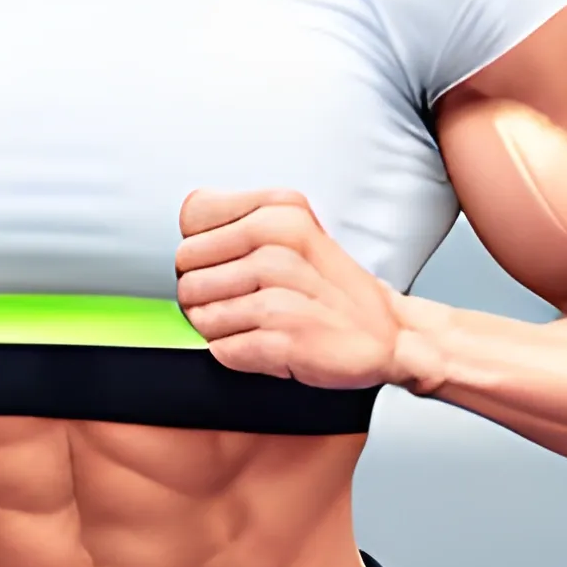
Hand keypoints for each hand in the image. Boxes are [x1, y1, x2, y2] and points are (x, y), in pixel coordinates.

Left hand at [177, 189, 406, 387]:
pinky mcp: (284, 339)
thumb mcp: (294, 235)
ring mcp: (282, 293)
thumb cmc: (330, 288)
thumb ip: (240, 225)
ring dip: (220, 329)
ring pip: (199, 315)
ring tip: (256, 325)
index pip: (192, 218)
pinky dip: (236, 354)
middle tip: (243, 302)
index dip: (201, 249)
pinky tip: (266, 345)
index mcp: (281, 212)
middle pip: (187, 273)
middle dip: (204, 295)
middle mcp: (280, 246)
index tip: (229, 262)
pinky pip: (222, 350)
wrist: (388, 334)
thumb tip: (178, 244)